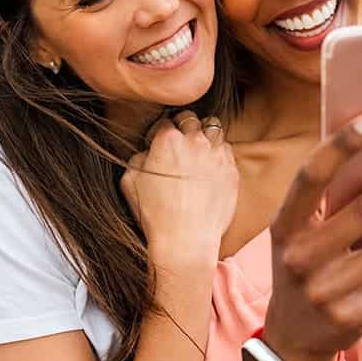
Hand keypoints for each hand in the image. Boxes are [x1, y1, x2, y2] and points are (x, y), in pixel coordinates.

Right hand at [121, 110, 238, 268]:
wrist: (186, 240)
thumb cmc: (154, 214)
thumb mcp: (130, 181)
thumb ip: (138, 157)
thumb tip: (148, 151)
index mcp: (168, 140)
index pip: (165, 121)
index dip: (160, 131)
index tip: (160, 142)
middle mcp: (195, 141)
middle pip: (190, 120)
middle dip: (183, 128)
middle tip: (179, 144)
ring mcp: (216, 154)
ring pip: (213, 128)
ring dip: (204, 134)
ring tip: (198, 149)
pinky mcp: (231, 169)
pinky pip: (226, 149)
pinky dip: (218, 151)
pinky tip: (210, 164)